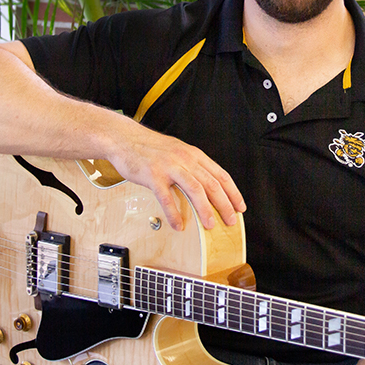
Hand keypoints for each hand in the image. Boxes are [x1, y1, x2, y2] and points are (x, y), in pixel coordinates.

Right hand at [107, 117, 245, 231]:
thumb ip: (193, 166)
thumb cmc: (151, 149)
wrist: (124, 138)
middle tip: (231, 221)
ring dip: (205, 209)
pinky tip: (179, 225)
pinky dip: (174, 214)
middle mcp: (185, 159)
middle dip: (224, 204)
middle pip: (212, 184)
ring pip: (195, 189)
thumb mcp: (178, 152)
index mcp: (194, 155)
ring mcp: (169, 167)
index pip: (220, 175)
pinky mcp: (153, 175)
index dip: (233, 192)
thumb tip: (208, 187)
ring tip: (210, 224)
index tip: (240, 207)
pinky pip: (167, 198)